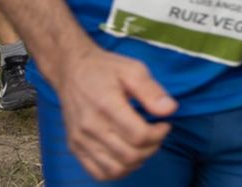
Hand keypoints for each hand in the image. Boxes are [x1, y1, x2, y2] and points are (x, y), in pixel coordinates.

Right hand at [53, 45, 176, 180]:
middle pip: (130, 155)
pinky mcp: (74, 147)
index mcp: (106, 105)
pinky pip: (98, 173)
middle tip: (156, 134)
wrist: (71, 71)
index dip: (159, 134)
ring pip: (115, 169)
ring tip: (143, 145)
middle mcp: (91, 127)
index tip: (164, 124)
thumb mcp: (133, 69)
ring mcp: (81, 140)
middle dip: (152, 148)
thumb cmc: (104, 68)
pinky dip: (117, 171)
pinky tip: (126, 156)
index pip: (139, 136)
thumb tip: (170, 110)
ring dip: (137, 161)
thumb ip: (152, 91)